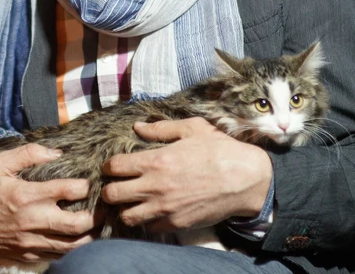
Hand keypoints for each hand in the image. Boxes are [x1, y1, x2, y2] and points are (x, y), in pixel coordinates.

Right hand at [0, 143, 98, 262]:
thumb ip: (28, 153)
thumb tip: (56, 152)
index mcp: (26, 195)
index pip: (68, 191)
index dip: (85, 186)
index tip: (90, 181)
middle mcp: (32, 220)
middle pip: (76, 224)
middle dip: (96, 215)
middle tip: (104, 206)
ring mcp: (31, 240)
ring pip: (72, 245)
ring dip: (89, 236)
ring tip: (98, 225)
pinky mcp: (28, 254)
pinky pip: (58, 256)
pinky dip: (73, 249)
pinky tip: (79, 239)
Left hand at [101, 117, 271, 232]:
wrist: (246, 180)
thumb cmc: (220, 150)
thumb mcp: (192, 128)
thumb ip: (161, 128)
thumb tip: (138, 127)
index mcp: (155, 160)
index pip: (113, 167)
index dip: (108, 167)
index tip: (112, 167)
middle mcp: (155, 187)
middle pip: (112, 195)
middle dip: (109, 190)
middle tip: (117, 185)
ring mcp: (165, 208)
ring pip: (126, 217)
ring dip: (124, 209)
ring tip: (130, 202)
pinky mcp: (177, 224)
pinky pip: (149, 228)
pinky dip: (145, 221)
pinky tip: (150, 212)